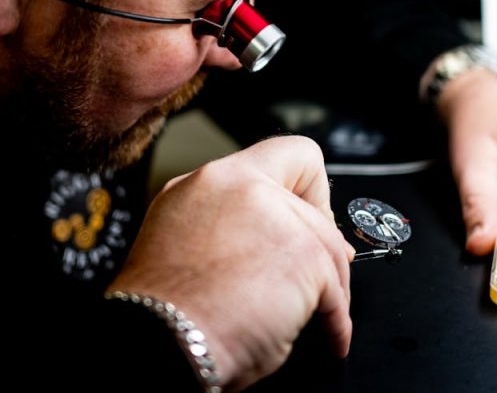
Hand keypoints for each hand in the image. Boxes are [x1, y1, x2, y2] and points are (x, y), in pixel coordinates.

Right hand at [108, 136, 354, 390]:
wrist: (159, 343)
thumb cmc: (165, 313)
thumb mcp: (181, 239)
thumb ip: (231, 221)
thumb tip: (274, 237)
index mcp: (211, 181)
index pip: (289, 154)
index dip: (308, 191)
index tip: (302, 220)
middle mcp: (243, 186)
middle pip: (314, 208)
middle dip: (319, 249)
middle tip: (312, 279)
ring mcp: (276, 216)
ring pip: (331, 247)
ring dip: (328, 288)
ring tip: (315, 318)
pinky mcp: (303, 254)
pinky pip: (337, 289)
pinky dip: (336, 321)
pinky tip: (326, 338)